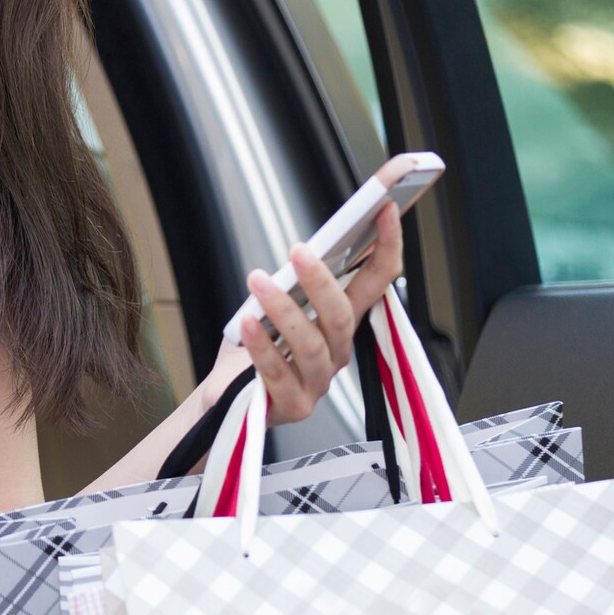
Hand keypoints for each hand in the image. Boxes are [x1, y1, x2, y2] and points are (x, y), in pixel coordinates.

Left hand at [202, 197, 405, 424]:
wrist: (225, 396)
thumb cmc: (255, 345)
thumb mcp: (277, 306)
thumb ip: (294, 283)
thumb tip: (302, 250)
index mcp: (340, 322)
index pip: (377, 281)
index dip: (388, 245)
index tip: (386, 209)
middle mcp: (337, 351)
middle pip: (341, 315)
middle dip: (321, 281)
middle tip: (297, 251)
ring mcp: (317, 382)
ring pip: (310, 344)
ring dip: (282, 309)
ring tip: (257, 281)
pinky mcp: (294, 405)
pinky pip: (278, 374)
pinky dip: (261, 346)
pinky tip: (247, 323)